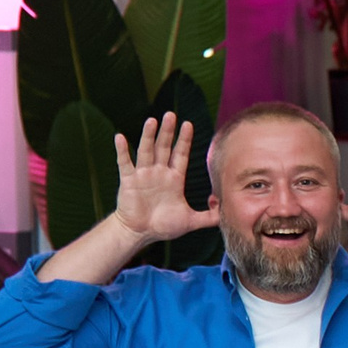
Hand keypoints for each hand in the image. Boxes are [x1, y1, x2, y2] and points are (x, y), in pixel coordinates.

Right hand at [111, 114, 208, 241]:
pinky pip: (125, 163)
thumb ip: (210, 216)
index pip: (180, 154)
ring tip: (152, 120)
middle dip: (168, 131)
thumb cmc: (163, 225)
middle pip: (164, 147)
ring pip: (146, 151)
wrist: (141, 233)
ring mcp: (143, 175)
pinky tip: (120, 137)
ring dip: (148, 136)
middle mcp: (159, 173)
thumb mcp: (192, 220)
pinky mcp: (129, 181)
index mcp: (174, 178)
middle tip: (171, 114)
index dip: (184, 140)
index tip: (188, 124)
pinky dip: (122, 150)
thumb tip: (227, 210)